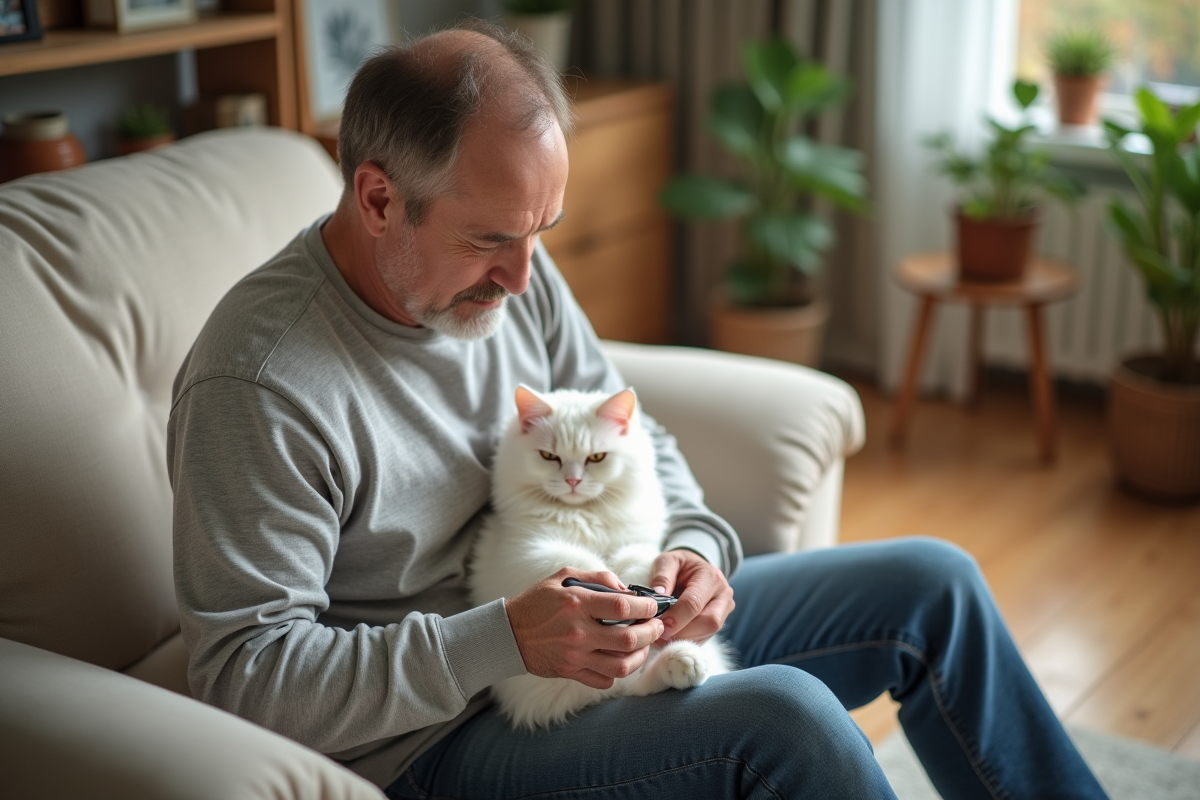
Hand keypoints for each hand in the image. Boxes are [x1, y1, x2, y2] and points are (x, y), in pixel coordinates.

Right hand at [505, 567, 664, 689]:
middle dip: (652, 633)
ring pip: (621, 665)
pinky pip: (604, 680)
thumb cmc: (537, 601)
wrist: (508, 633)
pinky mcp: (570, 672)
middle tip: (657, 627)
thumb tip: (626, 589)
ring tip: (644, 646)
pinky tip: (620, 660)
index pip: (623, 607)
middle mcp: (578, 632)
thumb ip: (598, 578)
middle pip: (629, 639)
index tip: (653, 607)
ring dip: (640, 657)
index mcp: (578, 604)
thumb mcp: (563, 576)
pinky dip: (617, 672)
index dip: (646, 607)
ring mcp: (575, 656)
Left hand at [648, 549, 734, 644]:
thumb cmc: (680, 565)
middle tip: (660, 633)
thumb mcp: (669, 561)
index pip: (695, 602)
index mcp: (711, 577)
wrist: (695, 568)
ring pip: (708, 633)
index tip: (659, 624)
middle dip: (682, 631)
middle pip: (708, 621)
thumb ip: (663, 576)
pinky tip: (671, 638)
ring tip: (663, 636)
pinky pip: (705, 637)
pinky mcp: (721, 622)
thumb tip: (658, 595)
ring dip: (684, 638)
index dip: (676, 617)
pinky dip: (687, 641)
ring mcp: (725, 610)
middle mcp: (723, 594)